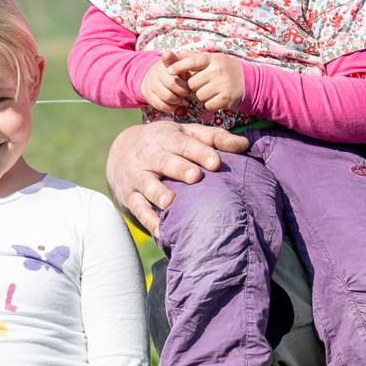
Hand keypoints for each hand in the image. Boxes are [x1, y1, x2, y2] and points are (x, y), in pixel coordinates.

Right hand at [103, 120, 250, 231]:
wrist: (120, 150)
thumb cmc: (165, 143)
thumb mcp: (186, 133)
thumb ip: (215, 138)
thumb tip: (245, 145)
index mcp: (166, 137)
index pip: (184, 143)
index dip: (200, 152)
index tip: (216, 163)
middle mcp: (150, 154)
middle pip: (165, 161)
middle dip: (179, 168)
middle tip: (195, 177)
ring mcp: (138, 175)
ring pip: (147, 184)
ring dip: (158, 193)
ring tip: (170, 202)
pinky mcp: (129, 195)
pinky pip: (138, 208)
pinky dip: (148, 220)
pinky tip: (160, 231)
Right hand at [137, 55, 193, 114]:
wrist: (152, 77)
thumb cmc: (173, 73)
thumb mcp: (180, 64)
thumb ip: (188, 63)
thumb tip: (195, 67)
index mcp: (166, 61)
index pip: (168, 57)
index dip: (169, 57)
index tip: (169, 55)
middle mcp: (157, 71)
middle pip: (172, 83)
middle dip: (184, 90)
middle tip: (187, 91)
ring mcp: (151, 84)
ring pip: (168, 96)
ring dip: (178, 99)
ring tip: (181, 97)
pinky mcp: (148, 95)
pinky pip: (161, 105)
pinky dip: (171, 106)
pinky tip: (174, 103)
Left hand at [166, 50, 244, 112]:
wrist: (249, 81)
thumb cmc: (226, 69)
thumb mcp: (213, 59)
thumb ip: (196, 57)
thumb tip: (179, 53)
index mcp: (213, 60)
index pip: (193, 61)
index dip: (179, 66)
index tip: (169, 70)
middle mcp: (217, 71)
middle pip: (192, 83)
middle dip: (195, 86)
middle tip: (205, 83)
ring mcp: (222, 85)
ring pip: (199, 95)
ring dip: (203, 95)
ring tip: (213, 90)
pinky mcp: (226, 98)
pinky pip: (208, 104)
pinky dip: (211, 103)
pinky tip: (217, 97)